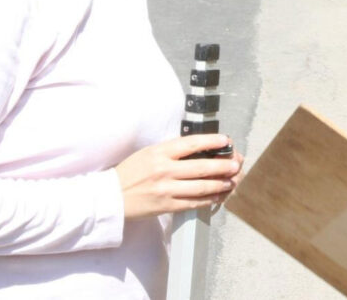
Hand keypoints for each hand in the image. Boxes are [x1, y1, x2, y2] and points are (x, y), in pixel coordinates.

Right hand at [115, 134, 243, 219]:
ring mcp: (166, 189)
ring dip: (221, 183)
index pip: (191, 144)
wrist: (110, 197)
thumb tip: (199, 149)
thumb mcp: (148, 153)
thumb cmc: (130, 173)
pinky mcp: (166, 206)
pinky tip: (218, 195)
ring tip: (232, 181)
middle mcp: (164, 170)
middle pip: (202, 167)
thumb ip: (171, 151)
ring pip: (202, 186)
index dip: (212, 141)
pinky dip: (209, 199)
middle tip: (236, 164)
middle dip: (224, 165)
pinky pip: (193, 202)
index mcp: (159, 153)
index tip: (226, 141)